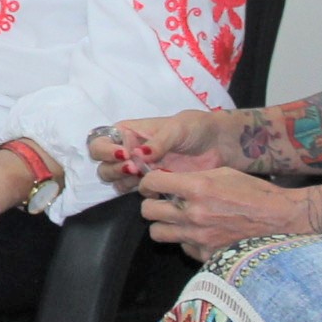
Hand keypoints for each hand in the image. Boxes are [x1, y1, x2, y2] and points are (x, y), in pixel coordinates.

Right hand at [89, 110, 232, 188]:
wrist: (220, 146)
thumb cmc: (196, 129)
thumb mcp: (177, 128)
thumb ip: (158, 142)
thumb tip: (138, 155)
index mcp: (128, 131)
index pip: (100, 141)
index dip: (105, 150)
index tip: (124, 154)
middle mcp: (128, 150)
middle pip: (102, 163)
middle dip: (113, 168)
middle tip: (134, 169)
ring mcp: (138, 169)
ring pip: (114, 179)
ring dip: (122, 181)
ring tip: (143, 178)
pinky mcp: (151, 185)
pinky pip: (133, 192)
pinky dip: (138, 192)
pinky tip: (153, 188)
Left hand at [137, 165, 305, 256]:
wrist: (281, 219)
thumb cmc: (254, 193)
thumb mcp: (222, 173)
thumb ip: (192, 178)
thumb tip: (167, 181)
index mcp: (197, 188)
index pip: (152, 184)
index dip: (148, 183)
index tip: (152, 185)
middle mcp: (194, 214)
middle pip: (148, 211)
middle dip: (152, 204)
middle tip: (162, 202)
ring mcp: (200, 237)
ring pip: (158, 233)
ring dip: (163, 224)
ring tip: (176, 219)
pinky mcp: (208, 255)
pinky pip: (182, 247)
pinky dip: (186, 240)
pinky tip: (199, 232)